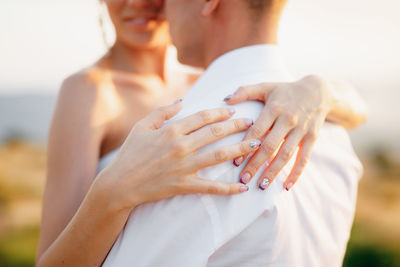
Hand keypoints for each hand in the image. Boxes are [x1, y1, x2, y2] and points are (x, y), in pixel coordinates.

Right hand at [98, 100, 261, 210]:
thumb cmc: (130, 153)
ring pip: (218, 156)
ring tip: (256, 145)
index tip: (233, 110)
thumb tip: (182, 101)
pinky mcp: (185, 185)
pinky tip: (243, 187)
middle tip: (252, 123)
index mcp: (171, 130)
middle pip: (215, 133)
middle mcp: (181, 146)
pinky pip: (211, 187)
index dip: (220, 112)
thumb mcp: (142, 127)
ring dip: (239, 149)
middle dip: (236, 126)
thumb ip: (162, 112)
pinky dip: (228, 188)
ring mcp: (185, 167)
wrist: (120, 184)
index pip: (202, 117)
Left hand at [224, 75, 332, 190]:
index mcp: (274, 108)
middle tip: (244, 179)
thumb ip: (245, 91)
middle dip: (256, 164)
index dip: (246, 146)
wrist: (318, 90)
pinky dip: (296, 173)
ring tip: (261, 185)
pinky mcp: (312, 138)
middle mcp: (288, 120)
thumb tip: (225, 99)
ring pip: (285, 154)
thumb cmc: (285, 90)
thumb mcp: (266, 87)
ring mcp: (301, 130)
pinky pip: (304, 158)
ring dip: (273, 171)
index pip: (257, 131)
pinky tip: (287, 186)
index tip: (235, 162)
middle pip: (270, 146)